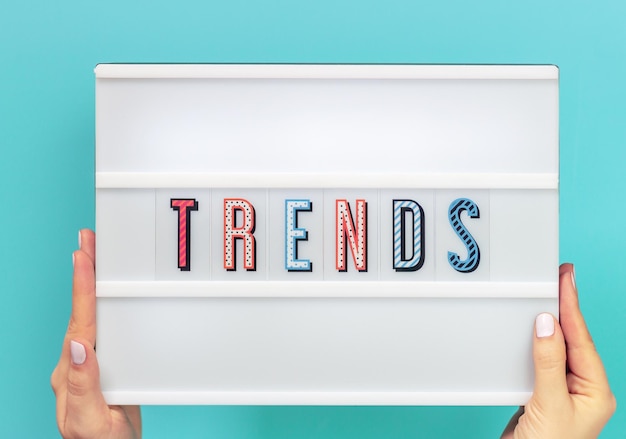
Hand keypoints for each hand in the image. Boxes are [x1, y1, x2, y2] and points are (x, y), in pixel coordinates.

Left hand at [51, 230, 141, 438]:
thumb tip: (78, 345)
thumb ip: (84, 385)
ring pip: (90, 314)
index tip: (83, 256)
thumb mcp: (91, 421)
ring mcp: (89, 362)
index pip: (79, 322)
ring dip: (92, 283)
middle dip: (83, 272)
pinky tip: (110, 292)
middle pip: (81, 310)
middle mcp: (76, 363)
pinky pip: (103, 326)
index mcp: (72, 373)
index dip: (82, 287)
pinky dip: (104, 302)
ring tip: (95, 255)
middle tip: (87, 239)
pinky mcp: (104, 365)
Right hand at [501, 263, 615, 437]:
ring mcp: (561, 391)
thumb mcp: (549, 404)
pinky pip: (539, 359)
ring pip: (556, 347)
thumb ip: (548, 362)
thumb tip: (548, 323)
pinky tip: (530, 329)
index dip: (572, 307)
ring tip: (547, 294)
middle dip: (566, 307)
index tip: (565, 279)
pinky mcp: (540, 394)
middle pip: (573, 339)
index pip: (582, 340)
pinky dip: (532, 341)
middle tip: (560, 276)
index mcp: (595, 391)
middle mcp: (581, 389)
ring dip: (549, 322)